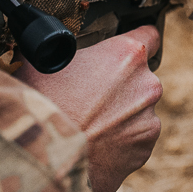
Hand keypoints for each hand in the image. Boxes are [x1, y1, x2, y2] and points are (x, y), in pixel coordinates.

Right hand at [16, 25, 163, 191]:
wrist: (43, 156)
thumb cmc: (42, 103)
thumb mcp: (42, 60)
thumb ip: (60, 51)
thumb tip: (48, 47)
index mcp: (128, 55)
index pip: (150, 34)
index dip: (136, 40)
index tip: (127, 51)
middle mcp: (147, 86)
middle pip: (140, 79)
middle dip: (119, 86)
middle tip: (89, 97)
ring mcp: (148, 121)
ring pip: (137, 113)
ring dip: (119, 117)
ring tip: (87, 126)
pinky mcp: (143, 151)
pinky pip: (132, 143)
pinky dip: (117, 144)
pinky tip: (93, 146)